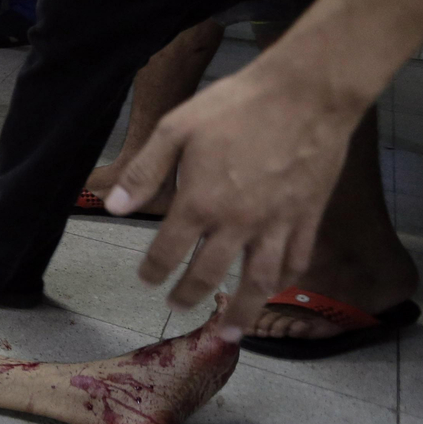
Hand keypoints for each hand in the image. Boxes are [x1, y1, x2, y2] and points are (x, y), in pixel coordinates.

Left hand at [108, 56, 362, 335]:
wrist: (306, 93)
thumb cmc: (236, 105)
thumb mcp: (177, 127)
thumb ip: (144, 170)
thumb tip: (114, 206)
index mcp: (200, 202)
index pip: (167, 251)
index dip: (153, 270)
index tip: (146, 280)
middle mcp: (238, 223)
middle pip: (208, 273)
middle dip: (188, 295)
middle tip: (177, 307)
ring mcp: (277, 223)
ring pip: (258, 281)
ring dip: (242, 310)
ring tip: (231, 330)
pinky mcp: (309, 216)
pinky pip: (296, 260)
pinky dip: (285, 281)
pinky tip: (275, 288)